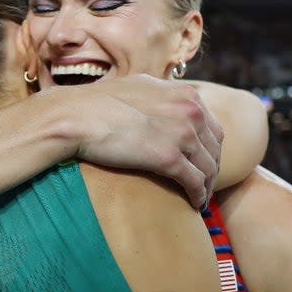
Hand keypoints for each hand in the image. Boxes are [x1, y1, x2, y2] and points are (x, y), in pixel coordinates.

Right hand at [56, 74, 223, 208]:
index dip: (209, 147)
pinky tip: (194, 204)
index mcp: (185, 93)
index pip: (211, 125)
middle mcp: (190, 110)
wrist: (77, 115)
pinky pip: (195, 182)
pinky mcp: (169, 158)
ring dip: (207, 185)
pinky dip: (198, 195)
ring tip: (200, 197)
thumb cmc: (97, 102)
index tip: (202, 161)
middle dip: (212, 167)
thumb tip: (163, 101)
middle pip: (214, 148)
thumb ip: (160, 96)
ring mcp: (182, 133)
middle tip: (205, 183)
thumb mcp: (138, 87)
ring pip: (208, 167)